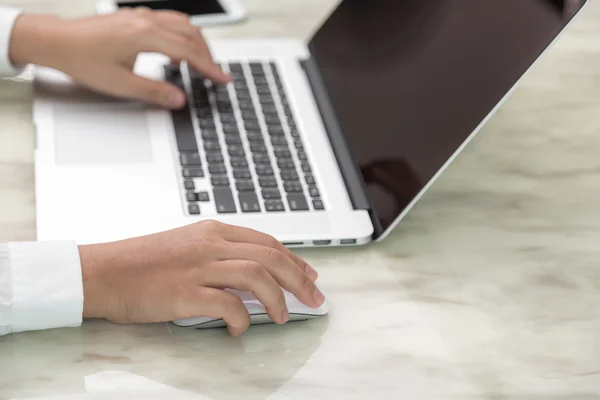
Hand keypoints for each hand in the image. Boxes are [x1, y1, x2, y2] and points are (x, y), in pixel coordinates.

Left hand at [8, 8, 229, 108]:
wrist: (56, 40)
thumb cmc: (82, 59)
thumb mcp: (119, 83)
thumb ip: (153, 91)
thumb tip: (179, 99)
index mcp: (145, 35)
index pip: (189, 52)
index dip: (209, 68)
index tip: (223, 79)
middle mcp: (146, 20)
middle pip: (191, 35)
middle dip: (209, 56)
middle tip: (217, 76)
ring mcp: (141, 15)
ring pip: (183, 24)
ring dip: (197, 43)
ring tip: (202, 64)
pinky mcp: (135, 16)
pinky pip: (170, 21)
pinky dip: (183, 35)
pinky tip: (179, 51)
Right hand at [78, 220, 322, 335]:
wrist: (104, 271)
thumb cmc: (143, 261)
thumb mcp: (187, 245)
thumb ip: (220, 254)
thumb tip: (253, 274)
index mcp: (213, 231)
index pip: (267, 242)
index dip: (294, 260)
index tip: (309, 276)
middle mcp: (210, 244)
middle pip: (270, 257)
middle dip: (299, 280)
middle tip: (313, 298)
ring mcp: (199, 267)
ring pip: (257, 275)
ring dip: (277, 298)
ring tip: (282, 317)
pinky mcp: (186, 292)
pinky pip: (228, 305)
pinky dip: (242, 319)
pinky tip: (240, 329)